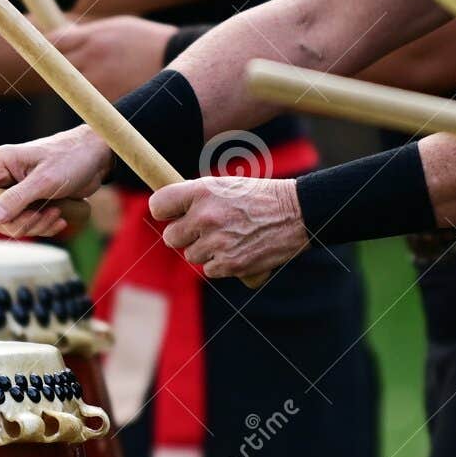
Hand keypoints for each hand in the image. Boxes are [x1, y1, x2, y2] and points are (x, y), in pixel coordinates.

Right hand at [0, 127, 114, 239]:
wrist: (96, 156)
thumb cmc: (71, 158)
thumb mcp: (45, 180)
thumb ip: (17, 199)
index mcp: (0, 163)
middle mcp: (4, 176)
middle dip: (19, 223)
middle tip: (44, 215)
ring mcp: (17, 189)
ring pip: (12, 222)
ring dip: (36, 224)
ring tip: (57, 214)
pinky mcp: (31, 200)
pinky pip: (28, 222)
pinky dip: (44, 225)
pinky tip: (61, 218)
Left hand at [50, 17, 172, 99]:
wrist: (177, 60)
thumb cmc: (147, 41)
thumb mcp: (116, 27)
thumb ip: (88, 35)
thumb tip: (61, 38)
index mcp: (92, 38)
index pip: (52, 43)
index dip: (42, 46)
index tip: (35, 49)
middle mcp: (91, 60)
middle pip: (56, 67)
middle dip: (56, 67)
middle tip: (61, 68)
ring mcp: (99, 84)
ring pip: (73, 87)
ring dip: (78, 85)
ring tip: (103, 78)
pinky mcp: (109, 102)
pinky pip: (92, 102)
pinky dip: (96, 99)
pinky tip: (116, 89)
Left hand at [148, 177, 306, 279]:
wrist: (297, 213)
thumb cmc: (260, 197)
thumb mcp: (225, 186)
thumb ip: (196, 199)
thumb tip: (169, 214)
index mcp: (201, 192)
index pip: (158, 206)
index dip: (165, 212)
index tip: (173, 214)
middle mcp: (205, 217)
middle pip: (171, 238)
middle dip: (185, 236)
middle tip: (207, 229)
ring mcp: (216, 243)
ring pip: (192, 256)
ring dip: (207, 251)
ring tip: (231, 236)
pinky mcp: (229, 264)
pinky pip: (210, 270)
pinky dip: (223, 264)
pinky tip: (240, 249)